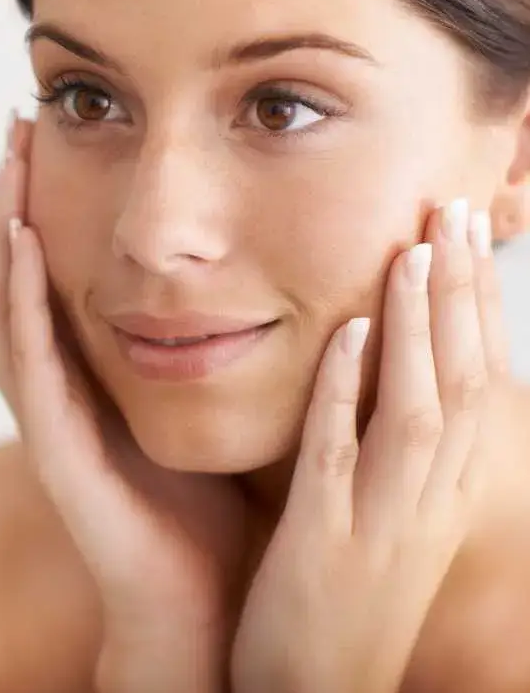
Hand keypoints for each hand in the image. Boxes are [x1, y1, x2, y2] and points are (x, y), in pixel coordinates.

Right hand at [0, 112, 247, 692]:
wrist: (195, 595)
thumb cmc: (200, 499)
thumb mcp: (189, 397)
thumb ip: (184, 338)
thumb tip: (222, 267)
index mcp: (77, 373)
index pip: (38, 275)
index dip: (33, 206)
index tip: (46, 138)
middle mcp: (48, 387)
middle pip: (5, 277)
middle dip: (7, 199)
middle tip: (17, 127)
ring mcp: (44, 416)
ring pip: (1, 307)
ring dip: (2, 231)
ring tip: (13, 163)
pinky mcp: (54, 447)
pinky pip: (28, 359)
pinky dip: (20, 297)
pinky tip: (25, 241)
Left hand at [231, 200, 503, 692]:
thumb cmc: (348, 593)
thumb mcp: (390, 515)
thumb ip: (390, 443)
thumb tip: (386, 360)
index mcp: (445, 492)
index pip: (477, 382)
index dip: (476, 306)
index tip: (464, 232)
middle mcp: (429, 502)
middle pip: (464, 381)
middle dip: (462, 294)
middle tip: (455, 210)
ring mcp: (379, 520)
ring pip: (417, 408)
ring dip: (421, 326)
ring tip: (414, 249)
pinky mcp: (324, 543)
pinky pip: (341, 451)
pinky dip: (350, 388)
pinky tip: (353, 330)